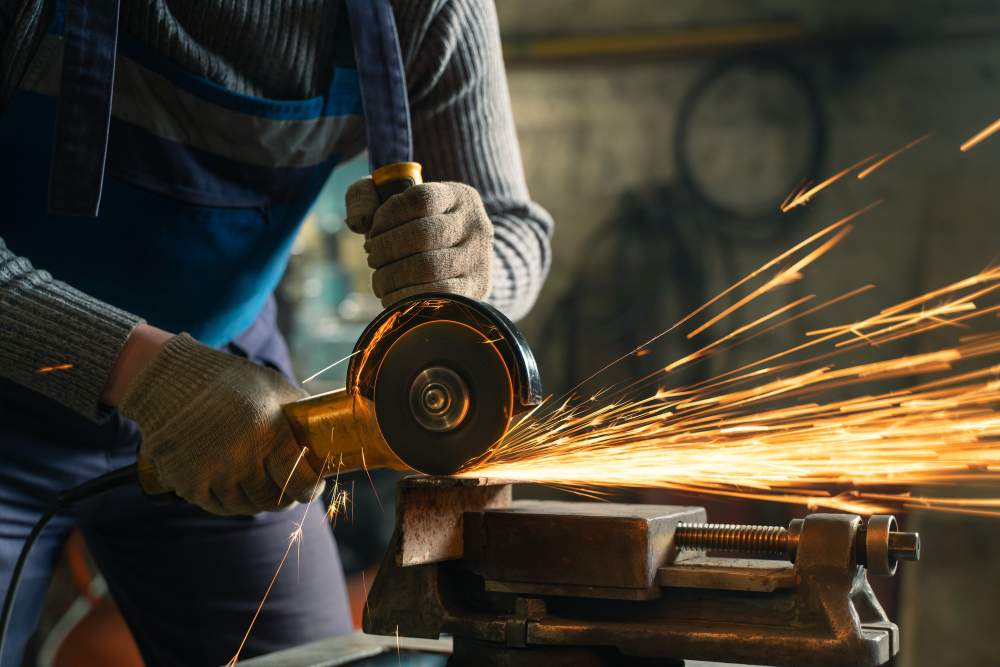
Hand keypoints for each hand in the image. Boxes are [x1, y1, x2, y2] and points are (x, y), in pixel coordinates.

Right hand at [118, 334, 319, 514]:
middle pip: (275, 500)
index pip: (302, 483)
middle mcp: (241, 458)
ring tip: (261, 483)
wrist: (170, 382)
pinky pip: (219, 507)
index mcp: (269, 432)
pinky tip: (235, 485)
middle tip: (290, 487)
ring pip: (248, 507)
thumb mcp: (273, 387)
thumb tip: (323, 433)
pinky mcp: (188, 484)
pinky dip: (231, 500)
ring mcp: (213, 474)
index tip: (314, 485)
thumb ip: (300, 414)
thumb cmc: (229, 381)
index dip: (312, 489)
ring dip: (258, 500)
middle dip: (287, 496)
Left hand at [345, 178, 492, 306]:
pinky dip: (405, 297)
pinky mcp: (477, 288)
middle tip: (372, 257)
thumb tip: (358, 222)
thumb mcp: (395, 201)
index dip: (388, 215)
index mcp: (458, 196)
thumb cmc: (417, 229)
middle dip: (386, 248)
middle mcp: (475, 225)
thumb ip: (365, 196)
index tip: (373, 230)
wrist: (460, 262)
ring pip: (428, 266)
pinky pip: (437, 295)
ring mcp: (478, 258)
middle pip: (422, 234)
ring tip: (379, 278)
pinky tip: (391, 296)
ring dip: (392, 275)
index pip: (420, 199)